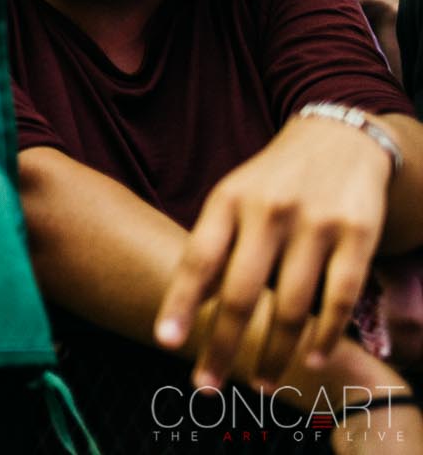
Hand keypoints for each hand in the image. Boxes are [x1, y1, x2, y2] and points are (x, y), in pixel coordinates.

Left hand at [155, 114, 395, 389]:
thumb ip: (214, 246)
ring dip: (274, 352)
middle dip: (221, 345)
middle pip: (241, 293)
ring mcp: (315, 223)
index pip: (198, 259)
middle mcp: (268, 211)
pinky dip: (326, 336)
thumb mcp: (233, 198)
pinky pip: (340, 298)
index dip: (180, 302)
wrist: (338, 139)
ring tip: (259, 383)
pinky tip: (313, 360)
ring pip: (291, 305)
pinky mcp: (358, 234)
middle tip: (206, 386)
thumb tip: (186, 308)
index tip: (166, 341)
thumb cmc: (272, 181)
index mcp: (227, 200)